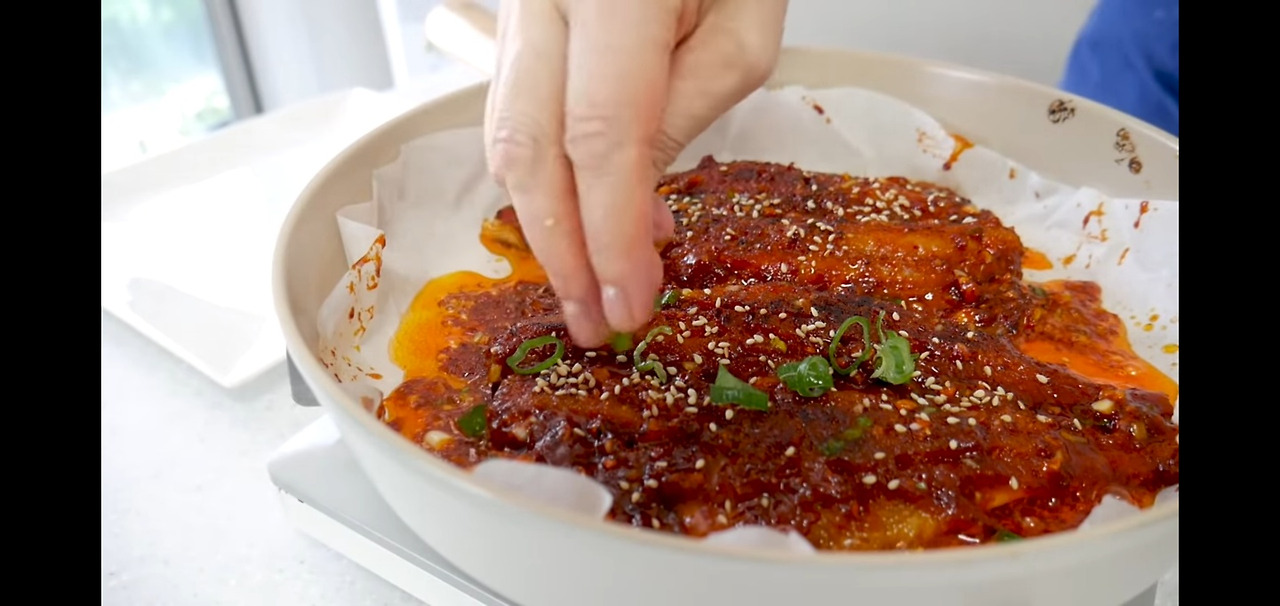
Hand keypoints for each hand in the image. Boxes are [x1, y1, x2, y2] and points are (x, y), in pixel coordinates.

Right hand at [485, 0, 786, 345]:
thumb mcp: (743, 24)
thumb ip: (687, 109)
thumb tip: (633, 207)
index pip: (600, 137)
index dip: (610, 234)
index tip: (631, 302)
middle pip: (528, 147)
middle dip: (561, 250)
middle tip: (596, 321)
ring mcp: (514, 7)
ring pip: (503, 135)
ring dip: (543, 224)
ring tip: (586, 284)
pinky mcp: (511, 23)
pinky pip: (510, 110)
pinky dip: (539, 178)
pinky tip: (576, 219)